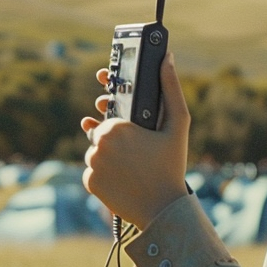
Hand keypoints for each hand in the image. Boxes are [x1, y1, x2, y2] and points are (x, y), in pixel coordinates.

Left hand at [81, 52, 189, 228]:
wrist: (163, 209)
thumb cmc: (171, 165)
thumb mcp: (177, 124)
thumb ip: (171, 88)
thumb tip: (166, 57)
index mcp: (115, 127)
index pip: (108, 116)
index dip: (117, 120)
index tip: (127, 127)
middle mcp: (98, 145)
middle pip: (101, 134)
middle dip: (115, 139)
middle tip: (135, 150)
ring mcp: (92, 165)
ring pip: (95, 153)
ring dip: (108, 156)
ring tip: (131, 165)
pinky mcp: (89, 183)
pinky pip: (93, 172)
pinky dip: (104, 174)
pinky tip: (123, 177)